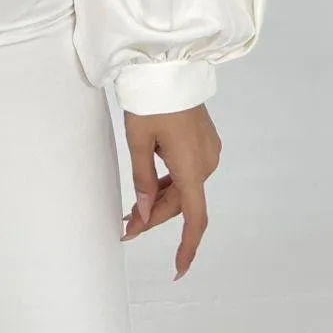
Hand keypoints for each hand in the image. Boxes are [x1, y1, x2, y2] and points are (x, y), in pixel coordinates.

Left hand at [119, 102, 221, 280]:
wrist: (169, 62)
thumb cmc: (151, 100)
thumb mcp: (138, 140)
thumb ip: (142, 179)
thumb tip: (143, 211)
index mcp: (192, 167)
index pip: (194, 219)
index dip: (187, 248)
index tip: (178, 270)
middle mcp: (206, 162)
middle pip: (182, 203)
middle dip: (154, 217)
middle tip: (125, 229)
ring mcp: (208, 149)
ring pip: (184, 187)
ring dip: (160, 200)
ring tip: (131, 212)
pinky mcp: (203, 139)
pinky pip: (187, 171)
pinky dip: (169, 183)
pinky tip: (149, 186)